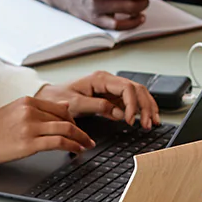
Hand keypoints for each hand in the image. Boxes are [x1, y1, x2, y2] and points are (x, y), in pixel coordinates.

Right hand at [0, 94, 95, 163]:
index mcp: (27, 101)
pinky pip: (58, 143)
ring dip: (80, 138)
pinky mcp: (29, 143)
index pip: (60, 107)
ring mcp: (30, 127)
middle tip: (87, 138)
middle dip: (79, 130)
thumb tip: (65, 104)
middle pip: (65, 118)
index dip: (73, 119)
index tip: (78, 127)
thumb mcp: (16, 110)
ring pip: (65, 129)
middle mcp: (30, 111)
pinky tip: (76, 150)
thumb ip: (40, 108)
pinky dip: (72, 146)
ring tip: (86, 145)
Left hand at [37, 72, 159, 128]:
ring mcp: (111, 89)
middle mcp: (108, 81)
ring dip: (146, 107)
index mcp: (101, 78)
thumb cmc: (59, 98)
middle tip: (148, 123)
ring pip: (137, 94)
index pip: (126, 88)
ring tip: (152, 122)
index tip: (131, 120)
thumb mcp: (76, 104)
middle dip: (145, 106)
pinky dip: (139, 110)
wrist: (49, 98)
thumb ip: (98, 107)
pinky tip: (144, 119)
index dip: (133, 104)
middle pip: (136, 89)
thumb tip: (118, 114)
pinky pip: (130, 102)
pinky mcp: (110, 97)